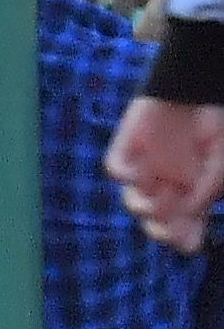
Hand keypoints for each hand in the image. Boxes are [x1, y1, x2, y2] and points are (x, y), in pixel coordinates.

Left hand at [106, 96, 223, 250]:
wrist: (197, 87)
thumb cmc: (215, 126)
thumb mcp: (220, 163)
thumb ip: (207, 190)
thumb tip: (190, 215)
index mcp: (191, 195)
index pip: (182, 230)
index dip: (183, 240)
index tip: (190, 240)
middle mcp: (166, 186)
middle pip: (154, 222)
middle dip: (161, 230)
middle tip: (170, 223)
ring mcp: (144, 168)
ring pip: (132, 201)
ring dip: (146, 205)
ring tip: (164, 190)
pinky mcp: (126, 147)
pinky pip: (115, 169)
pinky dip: (126, 174)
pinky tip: (143, 169)